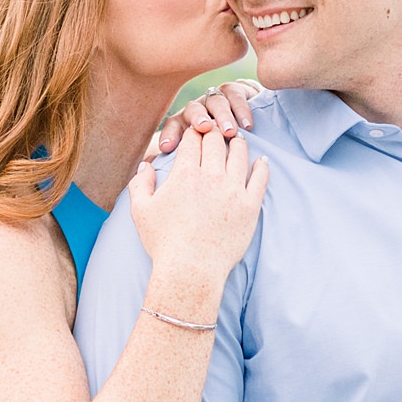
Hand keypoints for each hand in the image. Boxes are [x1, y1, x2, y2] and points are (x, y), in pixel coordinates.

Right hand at [128, 124, 270, 291]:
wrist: (190, 270)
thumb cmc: (163, 243)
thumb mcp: (141, 211)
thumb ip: (140, 183)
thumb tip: (146, 165)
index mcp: (184, 174)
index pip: (192, 140)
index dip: (193, 133)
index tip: (195, 133)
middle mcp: (210, 176)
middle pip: (216, 142)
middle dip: (214, 132)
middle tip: (216, 131)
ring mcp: (233, 190)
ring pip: (240, 154)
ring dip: (238, 143)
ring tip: (237, 140)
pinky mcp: (250, 206)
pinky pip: (260, 177)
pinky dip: (262, 165)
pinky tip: (262, 160)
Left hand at [146, 81, 262, 160]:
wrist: (240, 123)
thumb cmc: (212, 151)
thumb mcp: (194, 158)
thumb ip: (177, 164)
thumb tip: (151, 171)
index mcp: (184, 124)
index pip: (172, 126)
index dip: (169, 135)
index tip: (167, 148)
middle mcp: (198, 109)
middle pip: (193, 109)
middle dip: (197, 118)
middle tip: (204, 128)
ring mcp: (215, 100)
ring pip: (215, 101)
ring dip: (222, 115)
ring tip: (230, 132)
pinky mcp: (234, 93)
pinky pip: (235, 95)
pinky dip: (241, 109)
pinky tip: (247, 125)